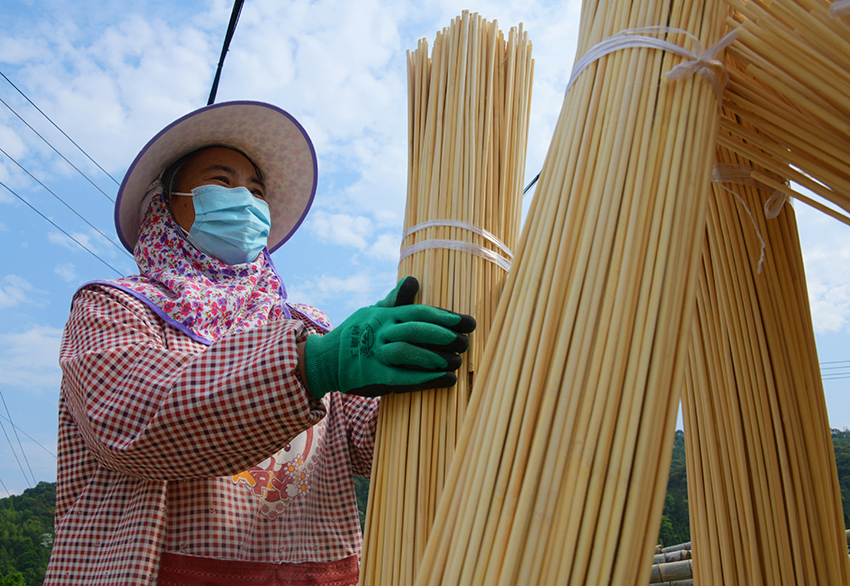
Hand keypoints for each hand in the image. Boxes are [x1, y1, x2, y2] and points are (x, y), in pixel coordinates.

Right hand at [302, 277, 475, 397]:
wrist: (325, 360)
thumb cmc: (356, 335)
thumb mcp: (373, 313)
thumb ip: (396, 301)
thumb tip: (412, 281)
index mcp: (384, 315)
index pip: (419, 312)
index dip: (445, 317)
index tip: (469, 322)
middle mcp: (379, 332)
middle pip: (415, 330)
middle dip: (444, 336)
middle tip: (466, 342)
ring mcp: (374, 354)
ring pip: (407, 352)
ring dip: (435, 357)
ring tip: (458, 362)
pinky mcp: (372, 376)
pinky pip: (401, 378)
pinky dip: (426, 379)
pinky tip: (446, 379)